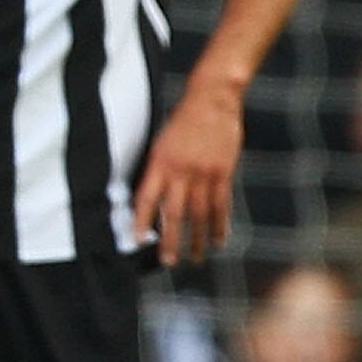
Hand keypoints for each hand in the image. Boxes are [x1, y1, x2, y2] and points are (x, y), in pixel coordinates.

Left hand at [134, 81, 243, 266]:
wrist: (212, 99)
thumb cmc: (182, 122)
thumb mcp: (162, 143)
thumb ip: (159, 170)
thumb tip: (154, 202)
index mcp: (159, 163)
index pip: (146, 198)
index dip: (140, 221)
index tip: (137, 241)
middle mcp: (180, 171)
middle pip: (173, 213)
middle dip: (170, 240)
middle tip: (168, 262)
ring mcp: (204, 173)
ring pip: (200, 214)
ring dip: (198, 239)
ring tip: (196, 258)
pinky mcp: (224, 173)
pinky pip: (222, 205)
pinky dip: (221, 225)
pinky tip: (220, 240)